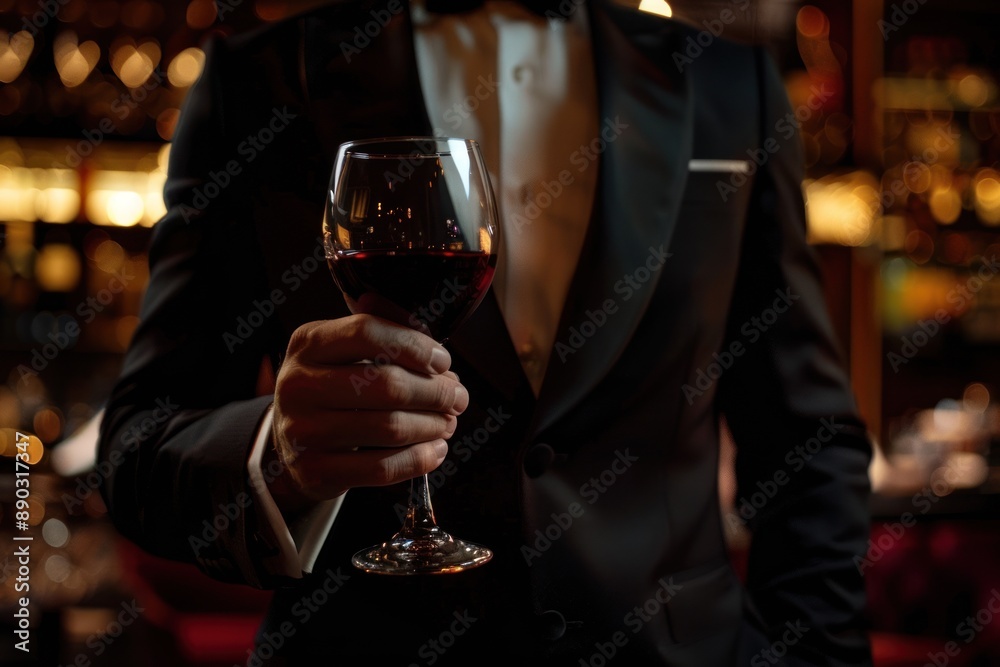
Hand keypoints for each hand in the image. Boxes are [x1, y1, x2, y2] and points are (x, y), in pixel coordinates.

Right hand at [267, 315, 467, 514]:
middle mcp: (299, 384)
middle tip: (458, 398)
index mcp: (308, 343)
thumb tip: (437, 353)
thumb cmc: (333, 386)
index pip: (366, 333)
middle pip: (387, 385)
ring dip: (432, 425)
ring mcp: (303, 430)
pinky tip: (436, 449)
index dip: (414, 346)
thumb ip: (387, 333)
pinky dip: (419, 459)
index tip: (443, 361)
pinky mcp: (315, 470)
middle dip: (435, 392)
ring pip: (390, 428)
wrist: (293, 442)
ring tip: (448, 422)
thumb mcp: (345, 350)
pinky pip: (382, 468)